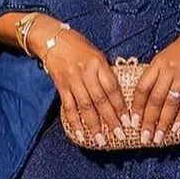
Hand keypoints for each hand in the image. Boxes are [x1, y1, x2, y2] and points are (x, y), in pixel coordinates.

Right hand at [31, 18, 126, 146]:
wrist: (51, 38)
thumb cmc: (77, 46)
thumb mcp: (96, 54)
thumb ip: (105, 72)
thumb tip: (117, 94)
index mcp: (99, 63)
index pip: (112, 88)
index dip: (121, 105)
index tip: (128, 120)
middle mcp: (86, 73)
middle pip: (100, 100)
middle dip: (111, 119)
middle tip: (119, 135)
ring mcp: (72, 80)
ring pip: (85, 106)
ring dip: (94, 125)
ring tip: (101, 140)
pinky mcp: (61, 86)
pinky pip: (68, 107)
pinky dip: (75, 122)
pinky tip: (81, 134)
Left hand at [133, 28, 179, 144]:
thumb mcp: (165, 56)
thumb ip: (156, 74)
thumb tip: (145, 97)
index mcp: (157, 63)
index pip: (143, 88)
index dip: (137, 107)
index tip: (133, 122)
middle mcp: (169, 70)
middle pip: (155, 99)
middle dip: (148, 121)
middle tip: (144, 137)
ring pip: (170, 104)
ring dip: (163, 123)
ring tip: (158, 138)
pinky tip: (175, 128)